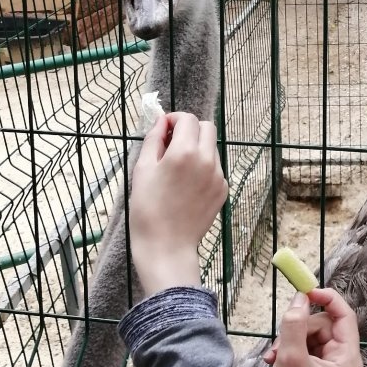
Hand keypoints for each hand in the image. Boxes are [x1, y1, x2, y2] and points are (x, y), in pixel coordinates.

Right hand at [128, 111, 226, 296]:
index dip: (174, 119)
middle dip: (190, 129)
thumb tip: (161, 121)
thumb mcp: (142, 170)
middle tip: (172, 144)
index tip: (164, 129)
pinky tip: (187, 185)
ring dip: (197, 148)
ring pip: (212, 147)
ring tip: (178, 169)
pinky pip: (215, 168)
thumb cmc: (148, 209)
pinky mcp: (223, 190)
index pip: (187, 119)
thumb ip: (153, 140)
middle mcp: (207, 160)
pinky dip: (203, 167)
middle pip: (206, 127)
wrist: (167, 247)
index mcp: (185, 152)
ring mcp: (219, 176)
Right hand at [259, 287, 363, 366]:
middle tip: (279, 343)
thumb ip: (294, 325)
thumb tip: (300, 297)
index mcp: (347, 359)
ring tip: (273, 357)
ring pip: (309, 332)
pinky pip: (303, 344)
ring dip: (289, 339)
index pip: (344, 316)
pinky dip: (287, 348)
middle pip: (323, 323)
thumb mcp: (289, 360)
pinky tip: (273, 360)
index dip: (327, 299)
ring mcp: (328, 364)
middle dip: (298, 328)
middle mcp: (342, 359)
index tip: (306, 291)